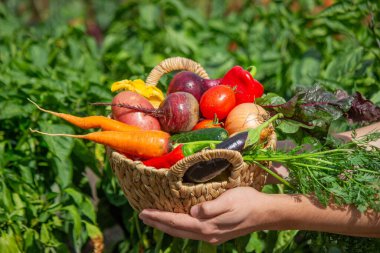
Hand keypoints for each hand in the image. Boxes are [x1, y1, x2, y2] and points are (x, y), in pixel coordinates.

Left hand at [139, 187, 277, 244]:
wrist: (265, 213)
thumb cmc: (247, 201)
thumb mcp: (230, 200)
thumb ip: (210, 208)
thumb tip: (192, 212)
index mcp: (207, 226)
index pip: (177, 222)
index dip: (159, 217)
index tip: (144, 212)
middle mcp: (206, 234)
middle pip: (176, 230)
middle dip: (158, 222)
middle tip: (141, 215)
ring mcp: (211, 236)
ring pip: (182, 232)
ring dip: (166, 226)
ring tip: (153, 218)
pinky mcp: (215, 233)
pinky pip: (190, 231)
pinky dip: (178, 227)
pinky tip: (175, 222)